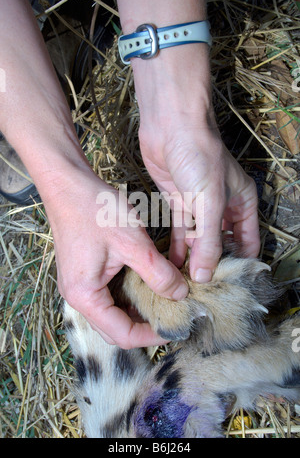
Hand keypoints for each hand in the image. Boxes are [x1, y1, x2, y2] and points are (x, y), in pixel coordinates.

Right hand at [44, 163, 188, 348]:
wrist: (68, 184)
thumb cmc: (95, 210)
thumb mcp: (133, 243)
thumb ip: (158, 273)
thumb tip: (181, 294)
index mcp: (85, 296)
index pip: (122, 335)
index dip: (152, 336)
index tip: (177, 327)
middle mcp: (77, 297)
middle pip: (114, 329)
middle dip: (144, 327)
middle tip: (173, 317)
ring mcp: (79, 285)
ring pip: (112, 313)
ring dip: (137, 311)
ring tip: (165, 302)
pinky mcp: (84, 273)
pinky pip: (108, 295)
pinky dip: (129, 295)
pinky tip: (148, 284)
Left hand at [131, 45, 259, 280]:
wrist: (171, 126)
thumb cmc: (200, 156)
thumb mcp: (210, 202)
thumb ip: (208, 241)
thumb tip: (204, 277)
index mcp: (243, 204)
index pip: (247, 243)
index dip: (239, 266)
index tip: (227, 290)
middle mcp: (224, 207)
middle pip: (221, 245)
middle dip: (212, 266)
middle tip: (200, 293)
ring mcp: (200, 206)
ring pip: (198, 241)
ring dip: (191, 260)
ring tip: (182, 284)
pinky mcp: (178, 203)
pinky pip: (179, 232)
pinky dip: (176, 248)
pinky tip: (171, 266)